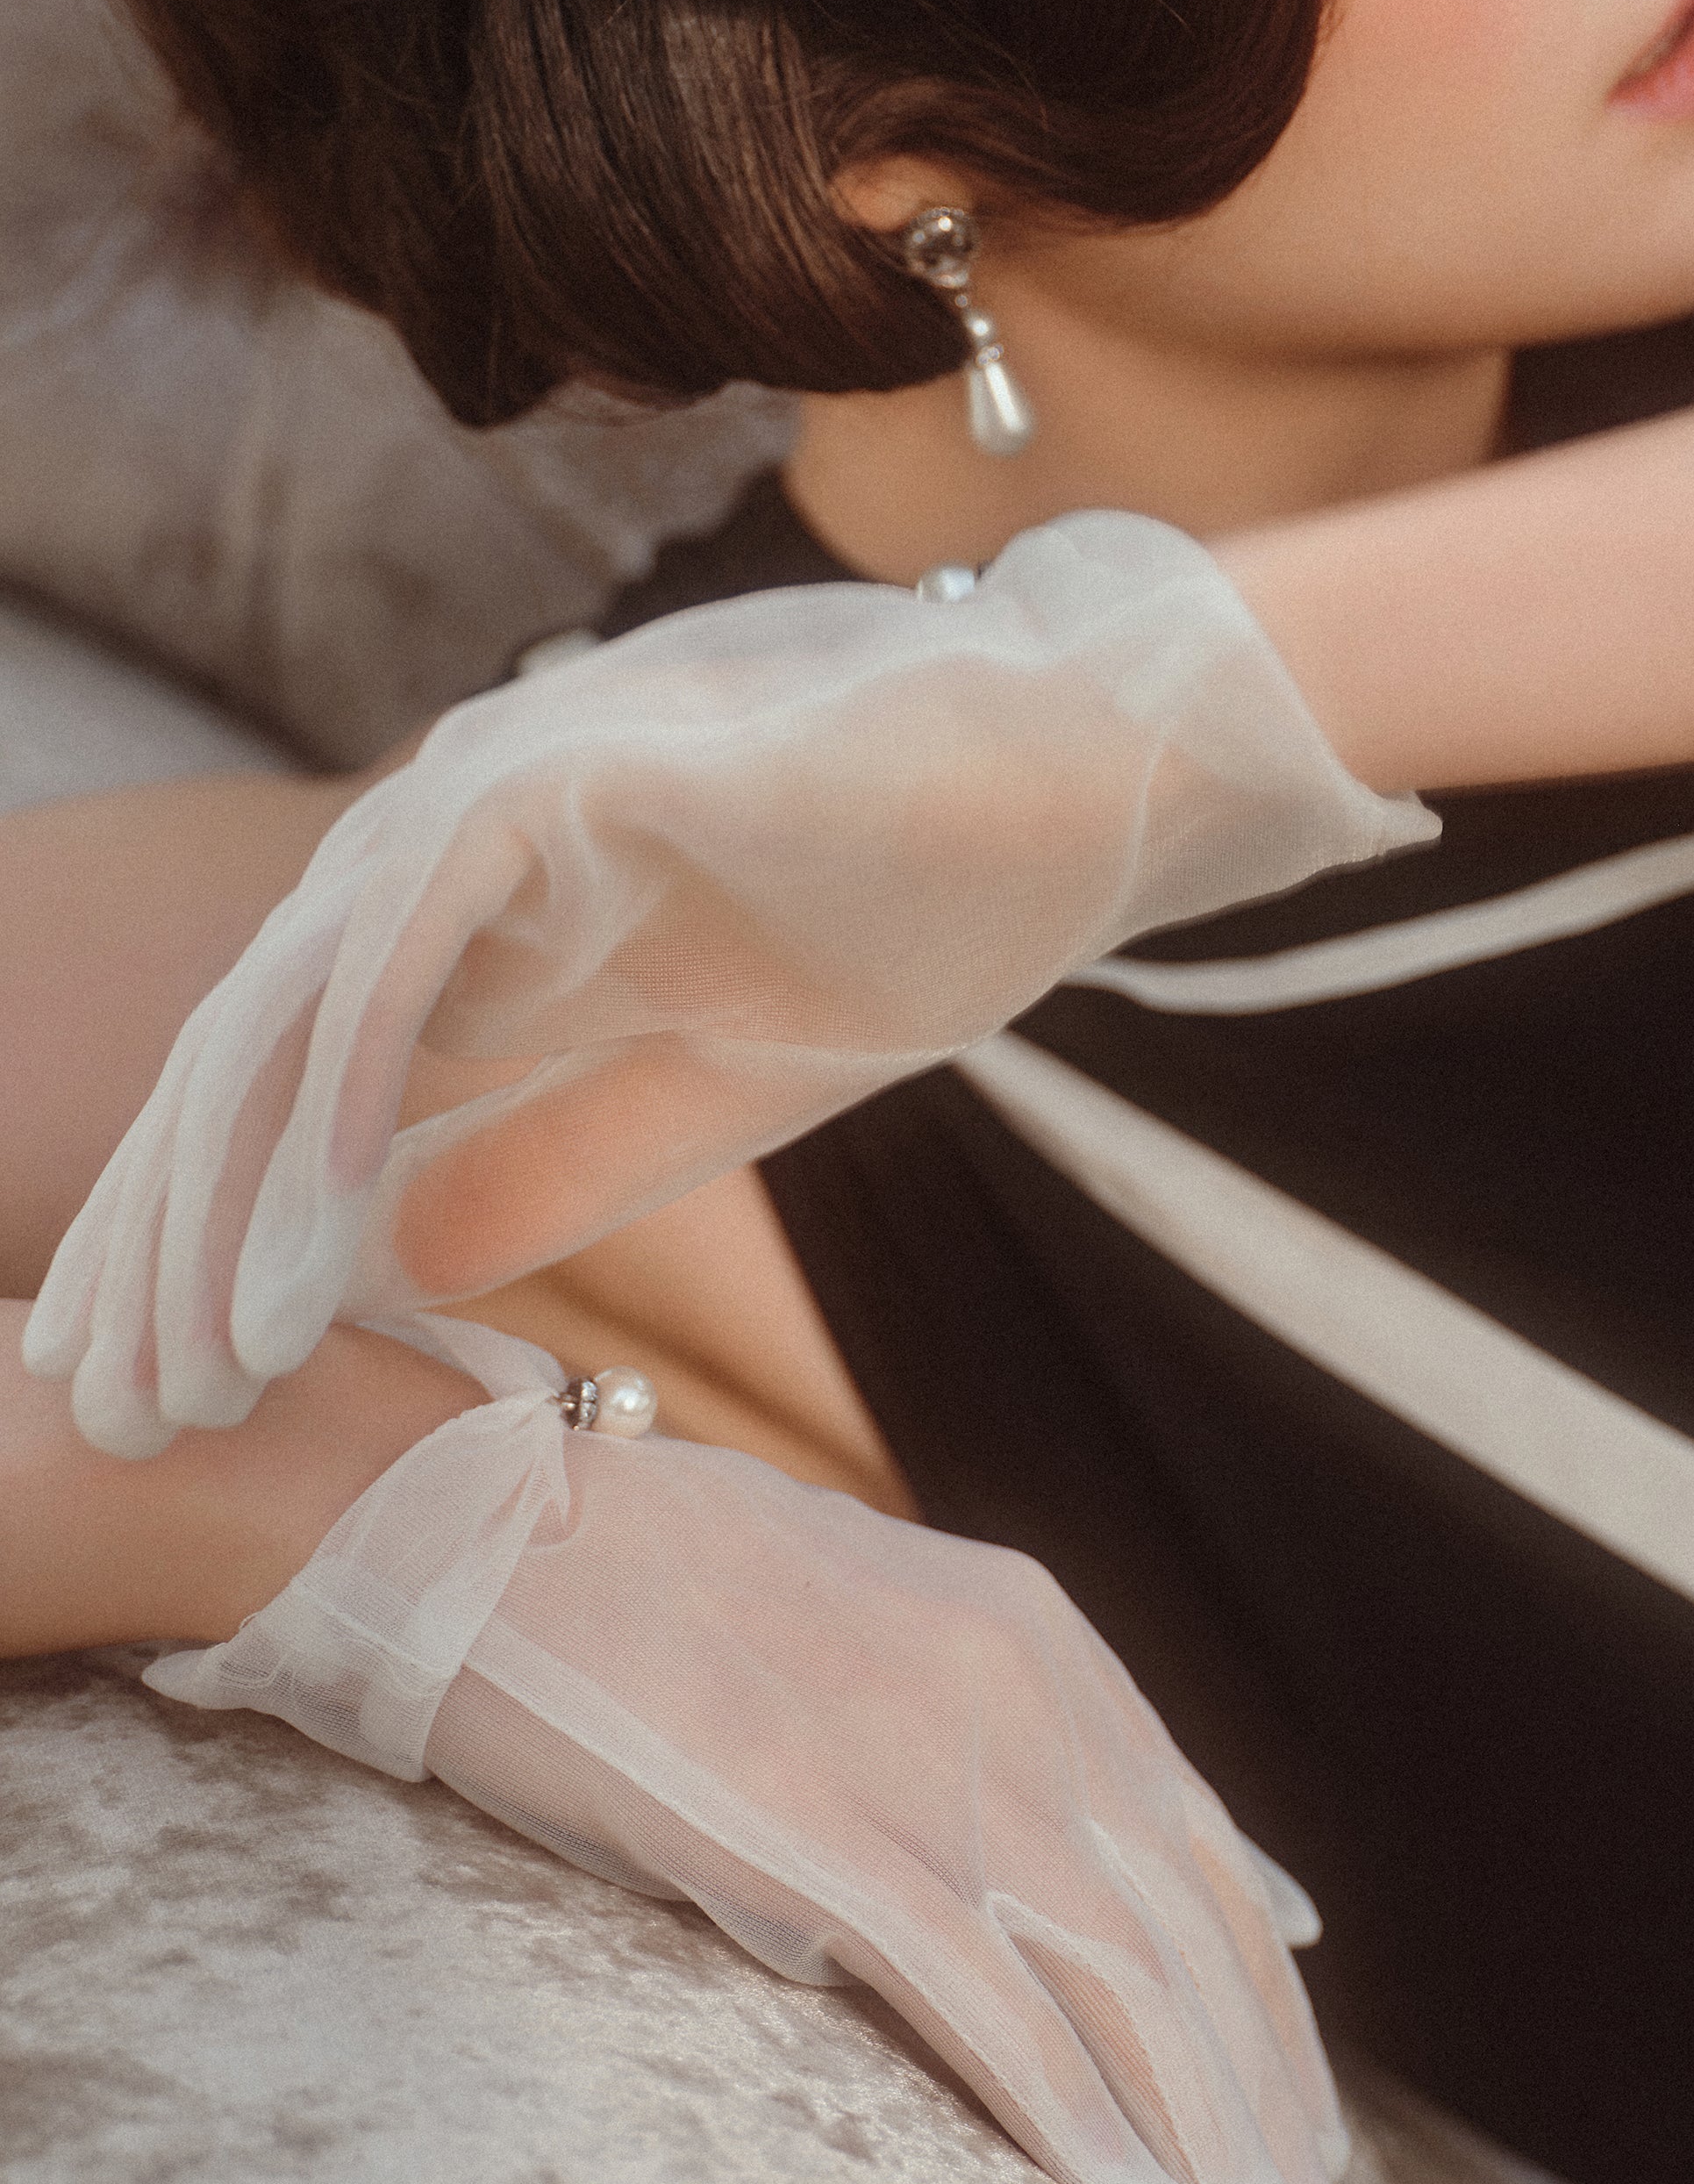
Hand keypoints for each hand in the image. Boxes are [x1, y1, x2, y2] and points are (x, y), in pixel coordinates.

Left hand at [29, 510, 1429, 1453]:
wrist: (1086, 779)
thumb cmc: (919, 908)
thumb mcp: (712, 1087)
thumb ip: (552, 1156)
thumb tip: (399, 1261)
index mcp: (481, 916)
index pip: (291, 1083)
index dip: (206, 1235)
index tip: (161, 1393)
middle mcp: (449, 842)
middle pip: (254, 1052)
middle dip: (170, 1238)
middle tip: (118, 1406)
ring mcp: (496, 792)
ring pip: (304, 1002)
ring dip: (237, 1188)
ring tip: (194, 1356)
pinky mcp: (568, 777)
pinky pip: (422, 934)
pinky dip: (361, 1067)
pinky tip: (325, 1202)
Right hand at [144, 1320, 1352, 2183]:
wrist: (487, 1527)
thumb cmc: (652, 1593)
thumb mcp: (877, 1630)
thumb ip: (1009, 1737)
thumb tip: (1123, 1880)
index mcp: (1040, 1642)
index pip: (1199, 1862)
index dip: (1266, 2012)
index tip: (1303, 2138)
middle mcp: (1024, 1693)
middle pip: (1191, 1940)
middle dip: (1264, 2113)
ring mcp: (932, 1763)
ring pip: (1127, 1986)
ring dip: (1207, 2149)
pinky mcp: (829, 1834)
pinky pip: (994, 2006)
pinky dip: (1083, 2125)